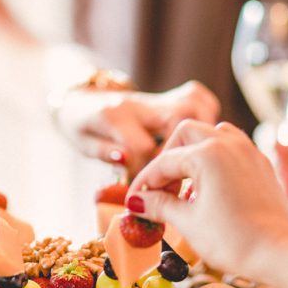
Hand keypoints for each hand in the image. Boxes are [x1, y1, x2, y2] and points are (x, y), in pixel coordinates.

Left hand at [58, 80, 219, 176]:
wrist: (81, 97)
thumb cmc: (81, 124)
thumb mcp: (81, 142)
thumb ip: (103, 151)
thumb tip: (125, 159)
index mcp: (115, 115)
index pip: (142, 146)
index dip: (149, 173)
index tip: (150, 191)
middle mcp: (141, 103)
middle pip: (178, 117)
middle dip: (183, 152)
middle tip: (180, 177)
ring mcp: (158, 98)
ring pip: (194, 103)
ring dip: (202, 131)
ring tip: (195, 158)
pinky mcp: (170, 96)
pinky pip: (198, 97)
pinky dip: (207, 115)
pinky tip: (200, 139)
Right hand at [127, 120, 287, 278]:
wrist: (279, 253)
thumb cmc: (233, 240)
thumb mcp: (188, 222)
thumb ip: (159, 205)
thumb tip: (136, 202)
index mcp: (207, 153)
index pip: (164, 163)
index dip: (144, 183)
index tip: (133, 201)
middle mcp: (229, 143)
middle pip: (186, 133)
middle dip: (168, 158)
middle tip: (160, 188)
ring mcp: (248, 151)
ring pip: (213, 134)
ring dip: (193, 152)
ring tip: (186, 184)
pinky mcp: (261, 164)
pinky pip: (232, 148)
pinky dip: (215, 158)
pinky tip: (210, 187)